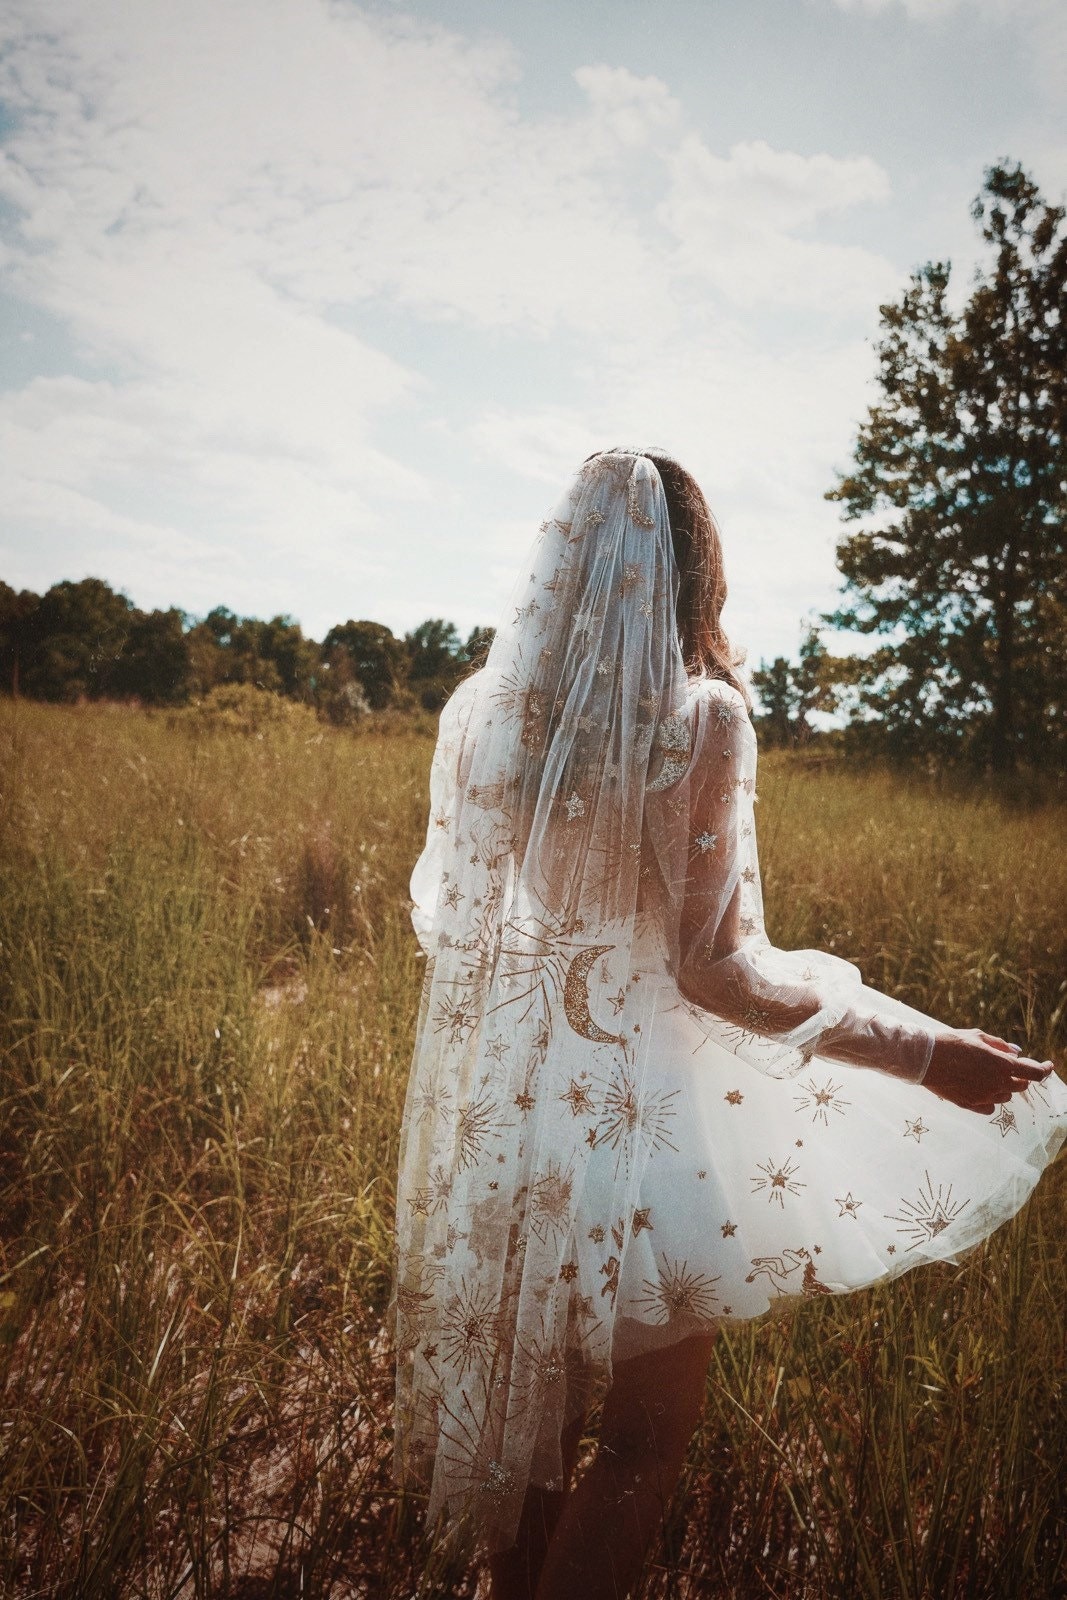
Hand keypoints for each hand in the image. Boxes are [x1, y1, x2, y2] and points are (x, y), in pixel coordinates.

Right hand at [923, 1029, 1052, 1114]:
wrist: (924, 1058)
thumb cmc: (951, 1042)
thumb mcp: (977, 1036)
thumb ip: (1000, 1045)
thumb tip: (1016, 1052)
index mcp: (1002, 1065)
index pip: (1034, 1072)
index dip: (1045, 1069)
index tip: (1048, 1065)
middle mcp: (997, 1084)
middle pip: (1021, 1086)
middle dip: (1020, 1076)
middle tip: (1009, 1066)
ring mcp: (984, 1097)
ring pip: (1005, 1096)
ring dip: (1004, 1086)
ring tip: (987, 1074)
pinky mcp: (970, 1105)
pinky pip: (990, 1106)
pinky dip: (990, 1098)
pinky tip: (979, 1088)